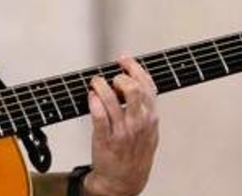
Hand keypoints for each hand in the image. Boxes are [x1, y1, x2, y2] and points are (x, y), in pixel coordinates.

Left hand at [85, 56, 159, 195]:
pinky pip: (99, 116)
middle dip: (120, 78)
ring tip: (96, 84)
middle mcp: (138, 123)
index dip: (135, 68)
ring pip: (112, 100)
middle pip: (133, 90)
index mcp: (151, 118)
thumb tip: (136, 81)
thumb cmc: (134, 154)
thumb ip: (145, 108)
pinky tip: (91, 97)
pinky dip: (93, 102)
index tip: (124, 59)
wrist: (123, 182)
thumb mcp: (149, 131)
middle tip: (111, 78)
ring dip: (101, 86)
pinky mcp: (105, 139)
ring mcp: (122, 132)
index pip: (147, 86)